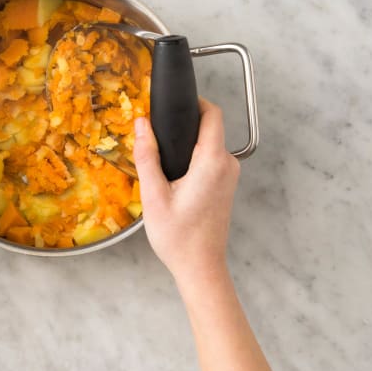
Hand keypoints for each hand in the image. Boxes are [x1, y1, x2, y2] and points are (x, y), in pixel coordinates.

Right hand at [133, 99, 239, 282]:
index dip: (194, 102)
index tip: (172, 105)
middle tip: (157, 135)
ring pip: (209, 143)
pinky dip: (193, 157)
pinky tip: (172, 174)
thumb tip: (142, 123)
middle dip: (184, 124)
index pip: (212, 114)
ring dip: (187, 143)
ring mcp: (229, 176)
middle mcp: (227, 165)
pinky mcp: (226, 186)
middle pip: (209, 127)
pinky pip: (210, 158)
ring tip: (161, 158)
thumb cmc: (177, 236)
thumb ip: (147, 155)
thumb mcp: (153, 195)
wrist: (200, 267)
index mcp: (212, 161)